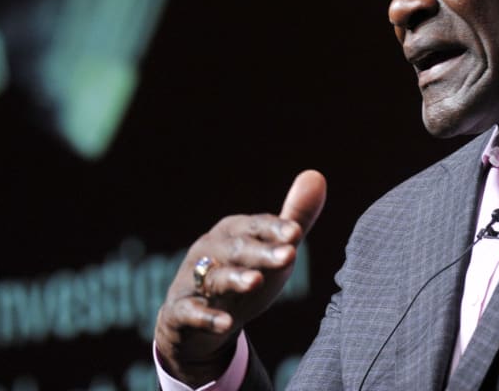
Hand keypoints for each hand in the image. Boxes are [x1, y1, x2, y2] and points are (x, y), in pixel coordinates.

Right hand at [154, 170, 326, 385]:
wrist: (191, 319)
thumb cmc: (240, 274)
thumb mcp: (270, 249)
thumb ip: (294, 218)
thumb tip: (317, 175)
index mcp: (232, 232)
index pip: (255, 227)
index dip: (274, 229)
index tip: (296, 233)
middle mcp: (210, 251)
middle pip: (237, 249)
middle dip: (262, 253)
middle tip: (289, 256)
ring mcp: (193, 280)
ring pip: (214, 277)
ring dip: (234, 278)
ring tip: (255, 282)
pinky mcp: (181, 311)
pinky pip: (192, 312)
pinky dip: (207, 317)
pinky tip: (225, 323)